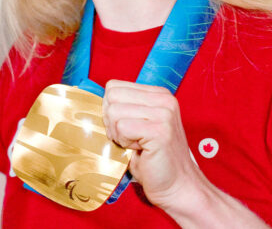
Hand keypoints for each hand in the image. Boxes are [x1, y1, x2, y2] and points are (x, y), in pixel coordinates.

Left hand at [101, 80, 268, 227]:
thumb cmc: (152, 159)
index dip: (112, 110)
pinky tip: (139, 150)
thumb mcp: (138, 125)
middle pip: (112, 97)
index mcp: (159, 94)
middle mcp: (165, 99)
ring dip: (118, 134)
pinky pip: (122, 127)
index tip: (127, 128)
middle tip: (130, 138)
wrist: (176, 184)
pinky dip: (124, 142)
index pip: (114, 87)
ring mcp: (164, 113)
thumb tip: (94, 102)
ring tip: (136, 145)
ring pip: (114, 112)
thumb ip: (124, 109)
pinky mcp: (160, 130)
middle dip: (112, 121)